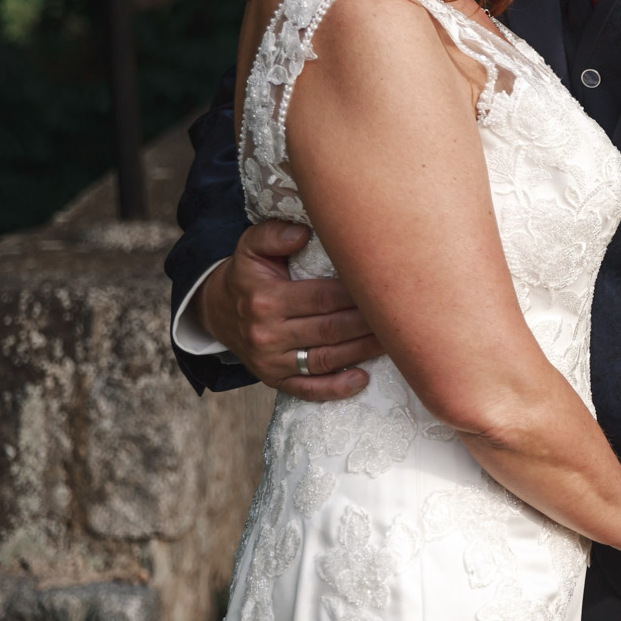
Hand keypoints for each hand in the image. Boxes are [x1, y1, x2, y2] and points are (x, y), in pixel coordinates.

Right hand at [196, 221, 382, 400]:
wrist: (218, 311)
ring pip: (326, 358)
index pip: (323, 297)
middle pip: (330, 329)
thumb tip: (302, 232)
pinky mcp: (274, 379)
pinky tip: (362, 379)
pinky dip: (336, 388)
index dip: (356, 293)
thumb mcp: (250, 247)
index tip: (385, 286)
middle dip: (368, 323)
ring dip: (363, 351)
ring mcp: (271, 361)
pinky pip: (308, 389)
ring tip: (394, 341)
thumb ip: (273, 235)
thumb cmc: (248, 276)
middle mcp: (268, 333)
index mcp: (266, 299)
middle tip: (401, 314)